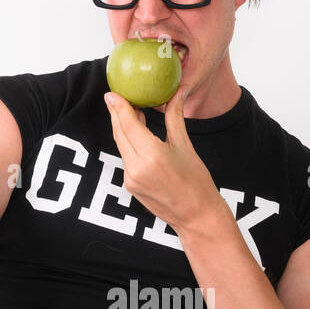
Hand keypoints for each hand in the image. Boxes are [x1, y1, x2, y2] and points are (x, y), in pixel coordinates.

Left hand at [103, 84, 221, 232]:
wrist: (197, 216)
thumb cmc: (196, 182)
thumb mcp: (185, 145)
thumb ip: (175, 116)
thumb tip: (177, 92)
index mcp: (152, 155)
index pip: (128, 124)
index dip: (119, 107)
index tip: (112, 94)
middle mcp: (137, 167)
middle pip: (119, 133)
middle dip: (116, 114)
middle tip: (116, 98)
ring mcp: (130, 178)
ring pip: (121, 146)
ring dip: (122, 129)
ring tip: (128, 112)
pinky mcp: (129, 185)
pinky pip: (125, 158)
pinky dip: (127, 144)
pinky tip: (134, 135)